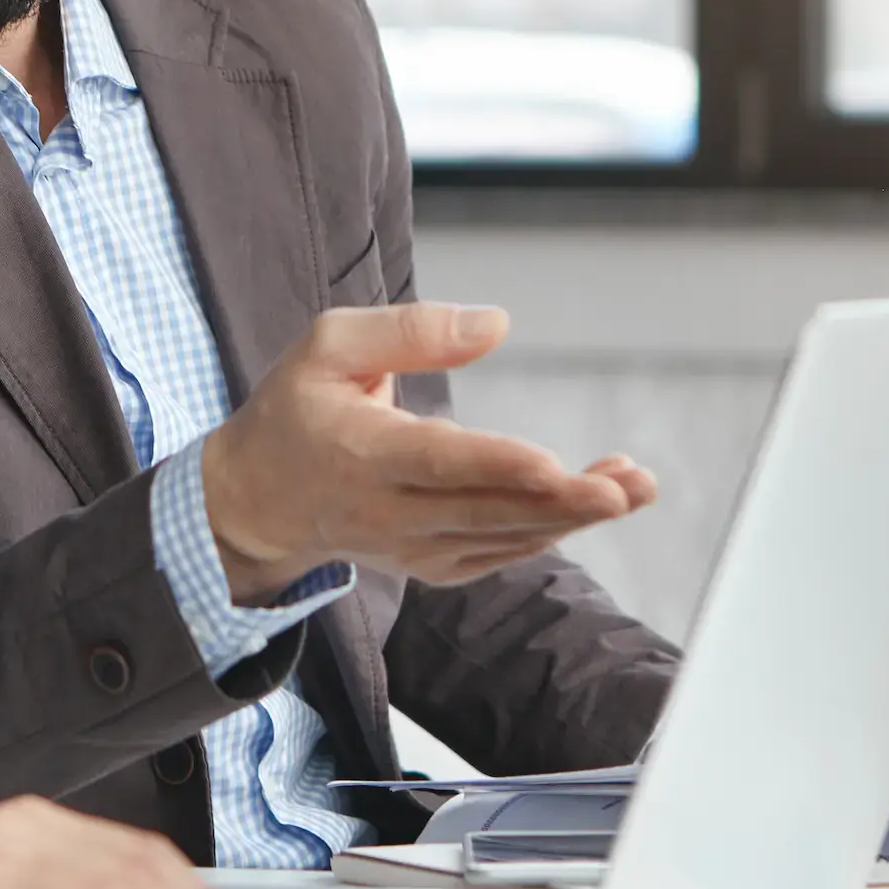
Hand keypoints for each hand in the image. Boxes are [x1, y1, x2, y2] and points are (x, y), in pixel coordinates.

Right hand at [202, 303, 657, 590]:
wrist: (255, 500)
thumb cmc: (295, 410)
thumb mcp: (327, 346)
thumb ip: (408, 331)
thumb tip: (496, 325)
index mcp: (360, 452)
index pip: (437, 463)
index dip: (497, 467)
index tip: (554, 465)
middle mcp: (387, 511)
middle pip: (484, 512)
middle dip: (562, 502)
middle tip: (628, 488)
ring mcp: (410, 546)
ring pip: (501, 538)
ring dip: (570, 517)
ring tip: (633, 486)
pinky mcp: (429, 563)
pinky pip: (497, 553)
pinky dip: (544, 532)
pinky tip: (589, 506)